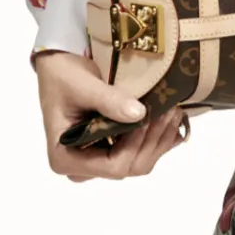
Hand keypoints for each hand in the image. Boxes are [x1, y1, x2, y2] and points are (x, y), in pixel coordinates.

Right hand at [33, 50, 190, 180]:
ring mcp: (98, 161)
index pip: (111, 167)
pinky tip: (173, 124)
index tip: (148, 118)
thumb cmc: (62, 76)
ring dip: (159, 139)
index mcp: (65, 158)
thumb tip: (140, 114)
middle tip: (169, 111)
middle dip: (152, 141)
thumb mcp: (81, 85)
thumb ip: (108, 101)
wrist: (60, 67)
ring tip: (174, 112)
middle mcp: (82, 167)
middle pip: (129, 167)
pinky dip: (158, 139)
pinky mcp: (111, 151)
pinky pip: (140, 153)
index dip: (135, 145)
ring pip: (139, 162)